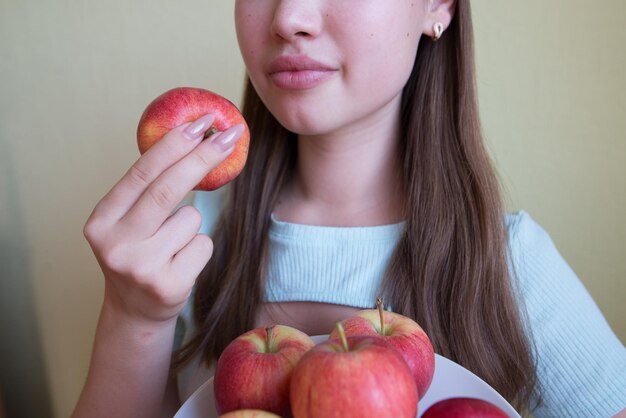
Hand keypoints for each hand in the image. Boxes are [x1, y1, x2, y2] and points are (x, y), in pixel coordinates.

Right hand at [84, 114, 243, 322]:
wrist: (135, 312)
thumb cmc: (139, 254)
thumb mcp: (129, 222)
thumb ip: (148, 189)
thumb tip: (196, 137)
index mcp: (102, 220)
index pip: (141, 172)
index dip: (174, 144)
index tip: (202, 121)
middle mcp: (115, 243)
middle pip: (167, 189)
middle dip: (203, 157)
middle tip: (230, 135)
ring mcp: (141, 267)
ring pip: (191, 219)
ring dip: (191, 225)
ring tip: (171, 246)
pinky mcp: (168, 285)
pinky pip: (203, 245)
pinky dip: (198, 248)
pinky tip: (180, 263)